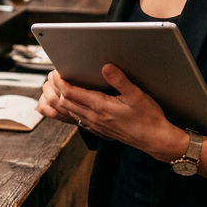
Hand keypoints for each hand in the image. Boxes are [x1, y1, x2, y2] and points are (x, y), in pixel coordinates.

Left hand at [37, 66, 184, 161]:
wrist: (154, 139)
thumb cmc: (148, 118)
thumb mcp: (136, 95)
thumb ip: (119, 80)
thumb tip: (106, 67)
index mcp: (101, 107)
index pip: (70, 93)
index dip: (60, 82)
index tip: (56, 71)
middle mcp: (93, 117)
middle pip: (63, 102)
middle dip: (54, 88)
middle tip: (52, 76)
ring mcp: (94, 124)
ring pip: (66, 112)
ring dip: (57, 99)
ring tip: (53, 87)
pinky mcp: (97, 128)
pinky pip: (74, 119)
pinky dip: (65, 110)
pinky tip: (65, 104)